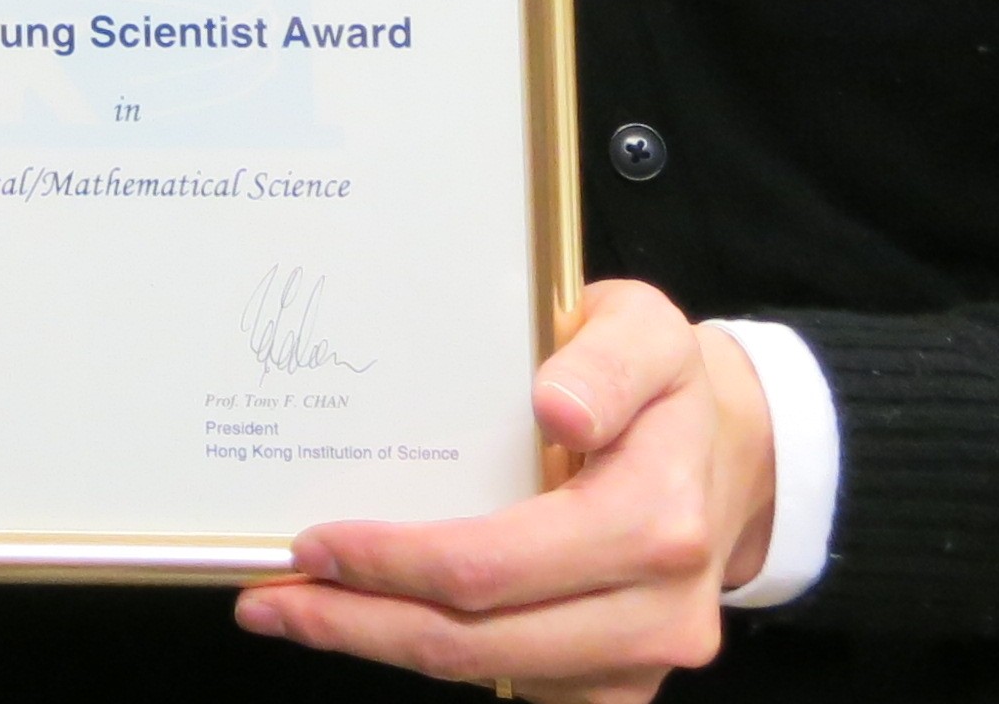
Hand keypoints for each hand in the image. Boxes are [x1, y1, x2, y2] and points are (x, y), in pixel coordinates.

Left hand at [233, 278, 776, 700]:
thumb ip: (606, 362)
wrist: (730, 448)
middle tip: (268, 595)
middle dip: (360, 622)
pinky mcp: (624, 682)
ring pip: (493, 675)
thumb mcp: (644, 330)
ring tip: (298, 612)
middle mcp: (657, 607)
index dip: (395, 563)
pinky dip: (441, 660)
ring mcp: (645, 657)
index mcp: (658, 517)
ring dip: (384, 648)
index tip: (313, 543)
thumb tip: (556, 408)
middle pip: (481, 640)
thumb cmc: (666, 383)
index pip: (496, 564)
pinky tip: (377, 624)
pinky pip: (522, 688)